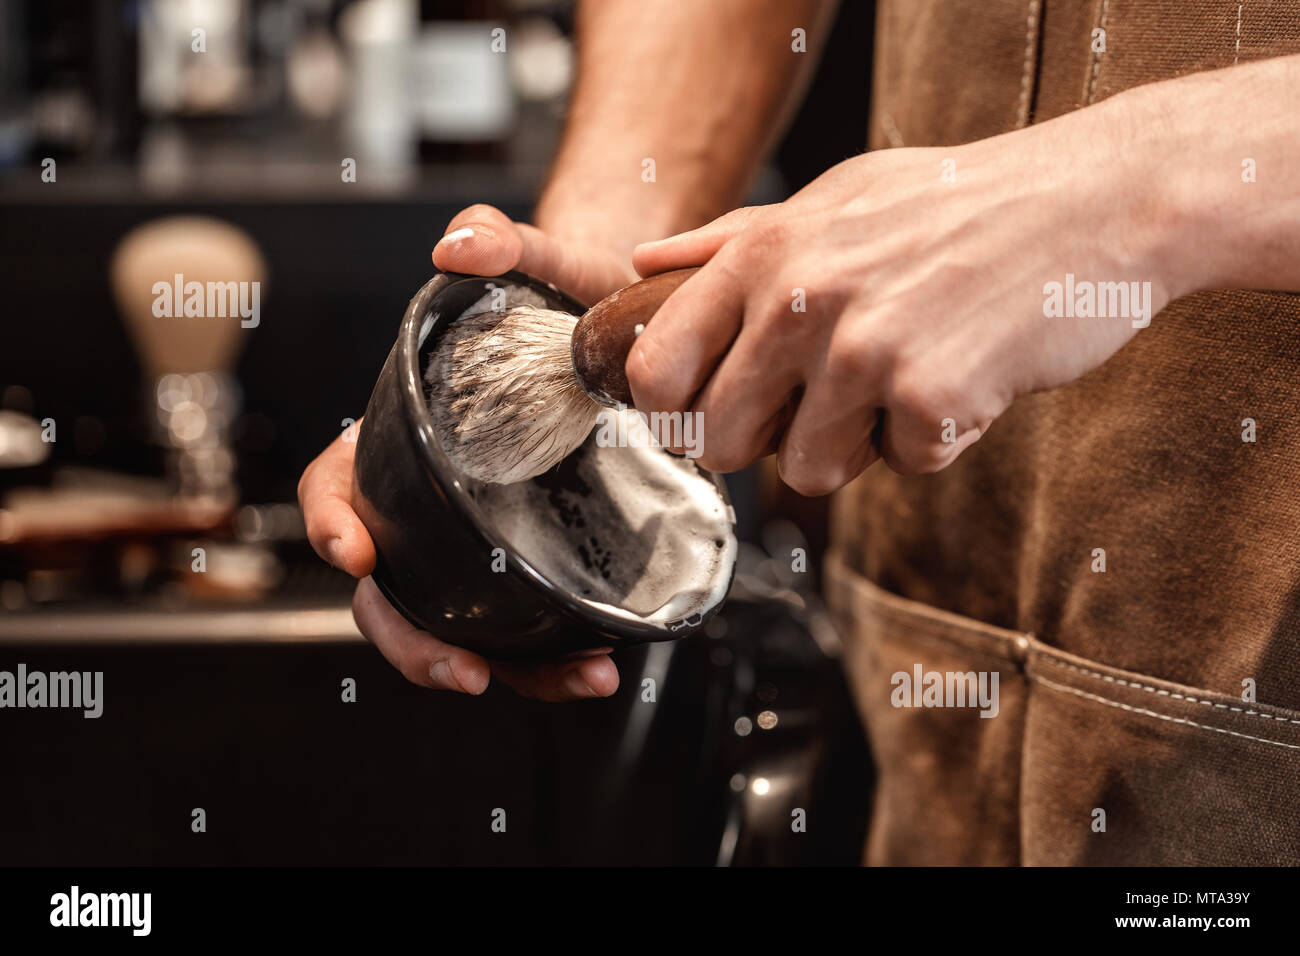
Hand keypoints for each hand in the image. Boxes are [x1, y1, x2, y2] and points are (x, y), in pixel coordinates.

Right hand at [297, 205, 634, 698]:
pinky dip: (555, 658)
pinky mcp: (543, 563)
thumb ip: (501, 242)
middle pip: (392, 587)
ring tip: (572, 676)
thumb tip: (461, 245)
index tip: (356, 551)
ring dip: (506, 666)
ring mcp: (487, 539)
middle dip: (413, 638)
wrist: (634, 336)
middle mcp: (437, 501)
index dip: (334, 521)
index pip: (340, 483)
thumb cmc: (571, 303)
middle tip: (462, 668)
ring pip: (464, 623)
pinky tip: (599, 665)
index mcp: (406, 437)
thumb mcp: (546, 263)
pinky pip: (531, 626)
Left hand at [627, 92, 1176, 495]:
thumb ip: (731, 239)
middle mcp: (800, 302)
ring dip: (855, 444)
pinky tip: (960, 379)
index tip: (703, 416)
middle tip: (821, 406)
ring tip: (903, 379)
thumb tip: (645, 263)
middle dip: (765, 442)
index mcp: (764, 254)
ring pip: (806, 470)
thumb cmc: (961, 203)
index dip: (671, 413)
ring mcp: (864, 351)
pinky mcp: (931, 397)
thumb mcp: (833, 196)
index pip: (657, 370)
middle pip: (721, 442)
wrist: (1094, 204)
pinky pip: (901, 465)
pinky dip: (932, 439)